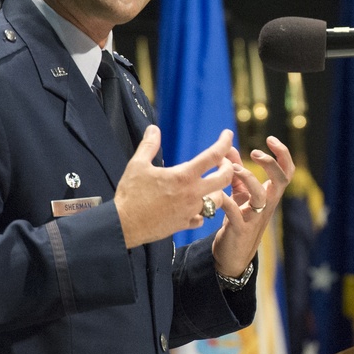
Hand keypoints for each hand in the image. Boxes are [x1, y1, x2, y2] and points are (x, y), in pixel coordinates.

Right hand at [114, 125, 234, 246]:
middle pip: (224, 179)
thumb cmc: (131, 194)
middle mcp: (192, 193)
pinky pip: (202, 218)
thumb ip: (149, 145)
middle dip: (229, 167)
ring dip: (217, 190)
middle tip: (222, 162)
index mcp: (183, 176)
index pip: (213, 155)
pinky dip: (201, 211)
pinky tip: (194, 206)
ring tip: (208, 184)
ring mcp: (191, 211)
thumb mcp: (137, 164)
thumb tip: (154, 128)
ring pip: (218, 200)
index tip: (228, 134)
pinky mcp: (185, 224)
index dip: (224, 142)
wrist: (124, 225)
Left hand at [211, 135, 294, 277]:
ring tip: (232, 169)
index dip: (283, 154)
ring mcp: (255, 218)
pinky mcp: (240, 229)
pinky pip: (235, 213)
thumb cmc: (238, 220)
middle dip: (271, 163)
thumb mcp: (239, 194)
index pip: (286, 172)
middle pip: (281, 180)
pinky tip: (216, 194)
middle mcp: (267, 205)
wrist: (233, 255)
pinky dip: (225, 201)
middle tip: (255, 153)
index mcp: (269, 194)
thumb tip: (230, 149)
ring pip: (261, 196)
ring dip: (247, 179)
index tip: (270, 139)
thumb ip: (236, 172)